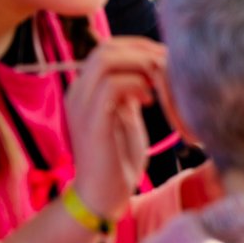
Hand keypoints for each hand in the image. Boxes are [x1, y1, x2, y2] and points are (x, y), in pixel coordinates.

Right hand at [64, 37, 166, 219]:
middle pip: (105, 49)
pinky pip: (111, 86)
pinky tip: (149, 101)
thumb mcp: (125, 116)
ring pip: (105, 61)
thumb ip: (130, 91)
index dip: (138, 47)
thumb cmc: (118, 159)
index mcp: (84, 90)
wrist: (102, 196)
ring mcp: (81, 107)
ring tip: (158, 83)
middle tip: (167, 66)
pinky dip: (136, 86)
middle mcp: (77, 93)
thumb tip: (149, 67)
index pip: (106, 49)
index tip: (164, 58)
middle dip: (142, 51)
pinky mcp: (91, 123)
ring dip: (140, 66)